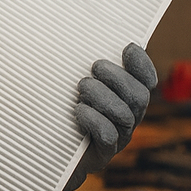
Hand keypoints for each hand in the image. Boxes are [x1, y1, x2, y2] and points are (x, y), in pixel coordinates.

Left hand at [63, 42, 157, 190]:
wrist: (45, 155)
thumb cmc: (57, 113)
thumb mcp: (69, 88)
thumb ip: (80, 68)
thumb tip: (71, 34)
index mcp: (125, 100)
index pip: (146, 81)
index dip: (143, 65)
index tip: (128, 48)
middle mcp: (127, 120)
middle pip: (139, 97)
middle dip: (119, 78)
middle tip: (95, 67)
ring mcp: (117, 139)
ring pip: (125, 115)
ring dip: (104, 96)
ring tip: (82, 87)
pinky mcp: (102, 156)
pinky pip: (108, 136)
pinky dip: (94, 119)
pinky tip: (79, 111)